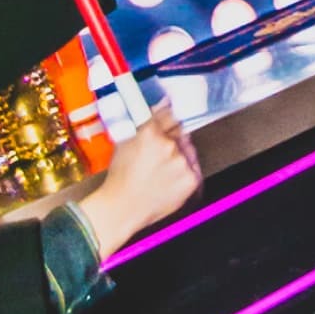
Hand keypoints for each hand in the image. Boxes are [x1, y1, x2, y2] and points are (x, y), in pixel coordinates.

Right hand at [79, 102, 201, 259]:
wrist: (123, 208)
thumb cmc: (120, 179)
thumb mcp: (125, 142)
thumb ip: (145, 122)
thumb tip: (161, 105)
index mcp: (150, 133)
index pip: (169, 114)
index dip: (169, 118)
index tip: (171, 119)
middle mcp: (169, 145)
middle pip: (181, 133)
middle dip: (173, 140)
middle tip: (159, 155)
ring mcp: (182, 162)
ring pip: (189, 151)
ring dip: (180, 156)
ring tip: (161, 171)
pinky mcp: (191, 178)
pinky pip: (193, 168)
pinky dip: (185, 172)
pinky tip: (168, 179)